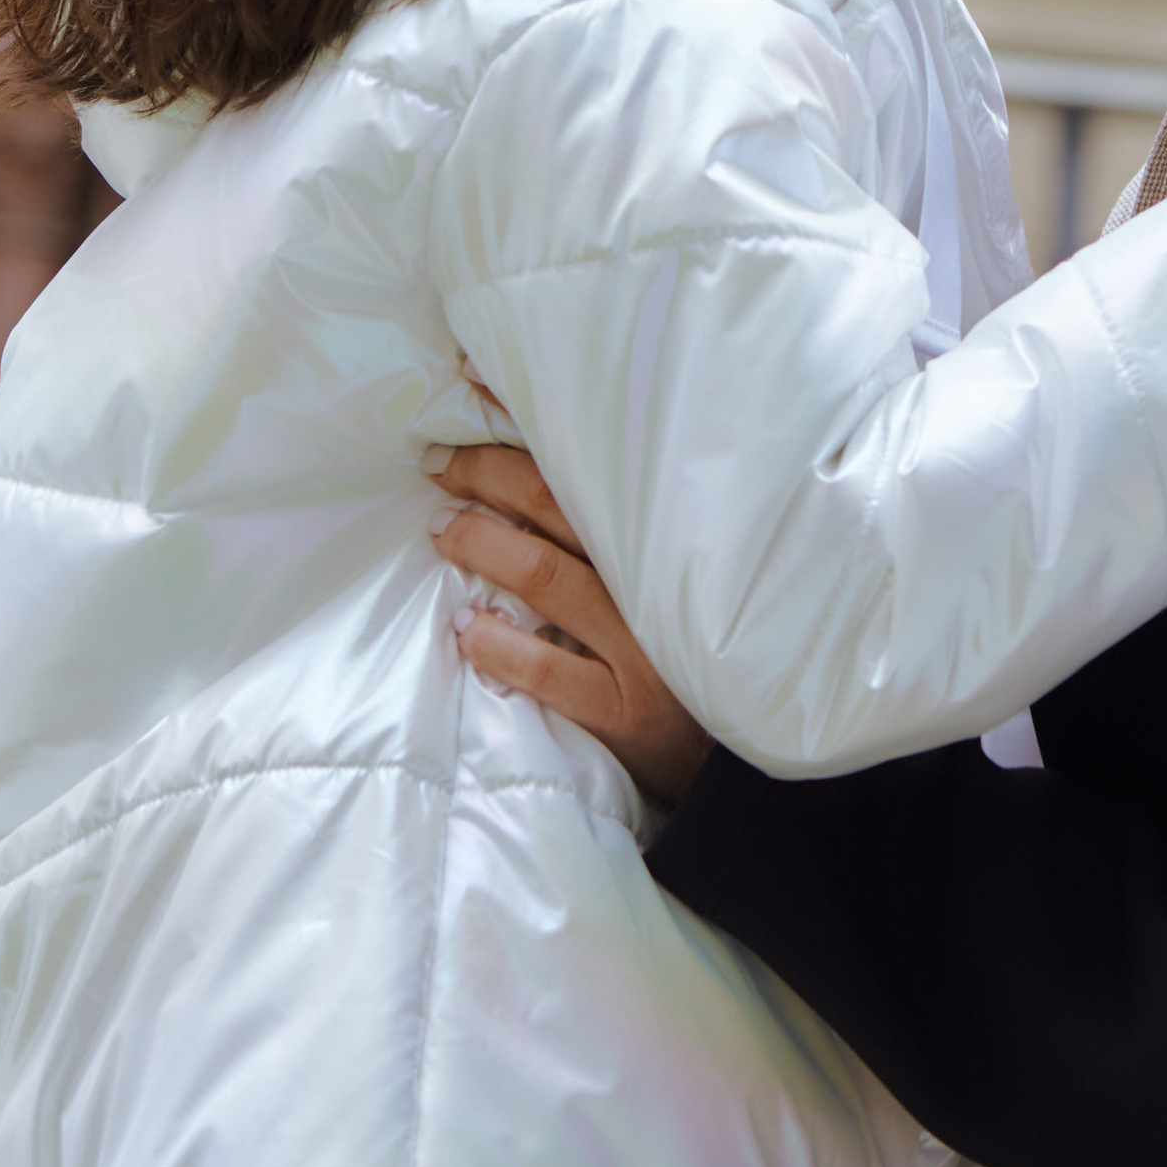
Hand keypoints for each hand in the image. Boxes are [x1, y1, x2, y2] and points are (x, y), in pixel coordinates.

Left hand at [429, 442, 712, 806]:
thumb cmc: (677, 655)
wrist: (727, 761)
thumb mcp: (655, 586)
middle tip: (439, 465)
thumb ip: (606, 537)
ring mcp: (641, 648)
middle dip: (489, 475)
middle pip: (557, 506)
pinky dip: (497, 645)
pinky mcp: (624, 711)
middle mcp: (651, 583)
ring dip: (482, 545)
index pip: (586, 468)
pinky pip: (547, 668)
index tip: (471, 405)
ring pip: (546, 576)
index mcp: (659, 541)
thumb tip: (517, 474)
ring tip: (442, 530)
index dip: (522, 436)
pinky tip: (465, 628)